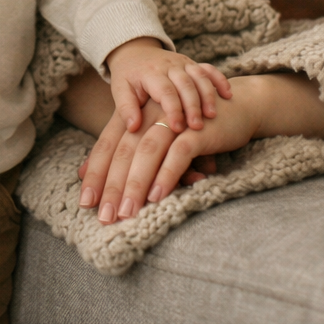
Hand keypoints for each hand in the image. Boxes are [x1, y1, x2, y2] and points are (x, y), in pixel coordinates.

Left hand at [80, 77, 263, 223]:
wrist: (238, 106)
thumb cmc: (196, 128)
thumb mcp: (165, 142)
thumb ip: (142, 159)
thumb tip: (123, 186)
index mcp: (138, 116)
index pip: (109, 145)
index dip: (95, 173)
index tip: (85, 203)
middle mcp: (150, 114)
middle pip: (122, 151)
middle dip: (110, 186)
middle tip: (103, 217)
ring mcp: (173, 119)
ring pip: (147, 152)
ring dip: (135, 184)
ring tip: (125, 212)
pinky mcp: (197, 128)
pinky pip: (178, 152)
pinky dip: (166, 174)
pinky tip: (156, 196)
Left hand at [105, 37, 231, 133]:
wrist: (135, 52)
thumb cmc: (128, 77)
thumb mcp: (120, 90)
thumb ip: (126, 108)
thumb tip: (133, 128)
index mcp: (150, 72)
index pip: (165, 91)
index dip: (172, 109)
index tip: (177, 128)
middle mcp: (169, 64)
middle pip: (185, 84)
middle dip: (193, 105)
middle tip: (197, 126)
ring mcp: (183, 62)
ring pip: (200, 76)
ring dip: (208, 95)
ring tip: (213, 115)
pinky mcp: (192, 63)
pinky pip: (209, 69)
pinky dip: (219, 80)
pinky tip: (228, 95)